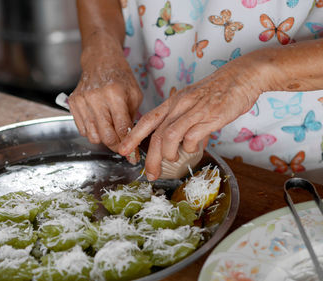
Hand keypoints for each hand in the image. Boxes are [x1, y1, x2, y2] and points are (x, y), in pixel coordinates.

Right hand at [69, 39, 142, 161]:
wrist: (100, 61)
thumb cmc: (120, 77)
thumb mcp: (134, 94)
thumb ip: (133, 118)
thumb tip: (132, 142)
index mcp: (115, 93)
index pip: (122, 129)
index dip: (129, 146)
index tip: (133, 157)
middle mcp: (97, 97)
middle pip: (106, 136)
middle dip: (116, 146)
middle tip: (122, 147)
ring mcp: (82, 100)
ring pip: (93, 136)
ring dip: (103, 139)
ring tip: (110, 131)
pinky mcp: (72, 103)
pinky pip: (82, 129)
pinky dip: (92, 131)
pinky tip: (99, 122)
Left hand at [119, 56, 268, 179]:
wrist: (242, 76)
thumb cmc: (218, 90)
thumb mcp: (194, 102)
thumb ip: (186, 122)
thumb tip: (187, 143)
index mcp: (173, 102)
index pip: (146, 120)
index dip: (132, 136)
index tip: (123, 150)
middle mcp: (179, 105)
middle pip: (155, 134)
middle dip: (149, 158)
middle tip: (149, 174)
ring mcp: (194, 110)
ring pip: (169, 136)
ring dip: (168, 153)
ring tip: (174, 159)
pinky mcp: (210, 116)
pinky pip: (192, 136)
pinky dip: (190, 147)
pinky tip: (194, 148)